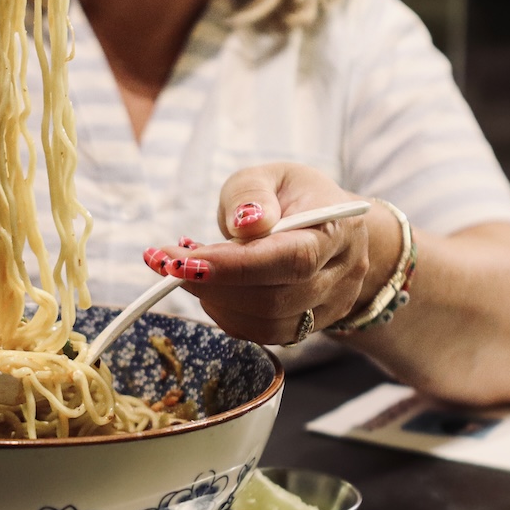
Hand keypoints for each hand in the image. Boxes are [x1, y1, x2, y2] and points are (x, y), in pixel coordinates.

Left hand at [143, 162, 369, 344]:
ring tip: (188, 270)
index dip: (234, 267)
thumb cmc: (295, 197)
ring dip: (214, 301)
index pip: (291, 258)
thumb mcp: (270, 176)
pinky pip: (262, 334)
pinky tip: (209, 288)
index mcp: (337, 229)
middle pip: (274, 299)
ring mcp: (330, 306)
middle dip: (211, 285)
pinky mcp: (311, 327)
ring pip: (267, 324)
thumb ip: (251, 194)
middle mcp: (341, 274)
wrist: (333, 227)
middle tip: (169, 263)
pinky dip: (225, 314)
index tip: (182, 261)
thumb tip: (244, 223)